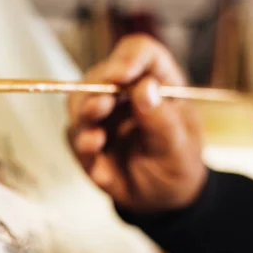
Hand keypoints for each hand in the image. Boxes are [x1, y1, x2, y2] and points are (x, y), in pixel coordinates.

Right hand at [68, 34, 206, 212]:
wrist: (160, 200)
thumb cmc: (176, 166)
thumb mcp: (178, 146)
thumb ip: (161, 119)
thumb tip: (144, 87)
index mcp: (156, 82)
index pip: (139, 53)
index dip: (129, 59)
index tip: (122, 76)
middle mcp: (123, 94)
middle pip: (100, 74)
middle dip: (97, 89)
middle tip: (102, 106)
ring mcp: (101, 116)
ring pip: (78, 101)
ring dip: (83, 114)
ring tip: (95, 136)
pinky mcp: (85, 140)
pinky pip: (73, 135)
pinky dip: (81, 142)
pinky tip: (93, 150)